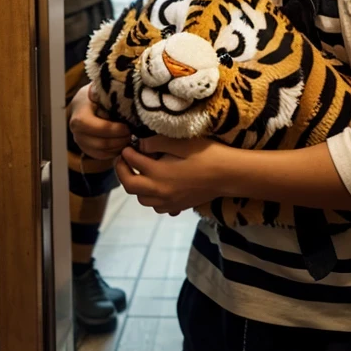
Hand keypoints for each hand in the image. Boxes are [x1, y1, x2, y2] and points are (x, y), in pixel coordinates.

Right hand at [69, 84, 130, 159]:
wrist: (83, 102)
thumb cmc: (95, 95)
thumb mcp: (101, 92)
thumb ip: (111, 99)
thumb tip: (129, 106)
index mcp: (80, 117)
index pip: (99, 128)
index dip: (115, 130)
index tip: (127, 127)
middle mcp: (76, 132)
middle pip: (101, 143)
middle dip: (119, 140)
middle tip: (131, 134)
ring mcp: (80, 142)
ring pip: (102, 152)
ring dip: (118, 147)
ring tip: (129, 138)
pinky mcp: (86, 149)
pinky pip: (101, 156)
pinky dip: (114, 152)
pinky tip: (122, 144)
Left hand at [115, 135, 230, 214]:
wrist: (229, 175)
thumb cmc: (207, 154)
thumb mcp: (181, 143)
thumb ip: (157, 143)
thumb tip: (139, 145)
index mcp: (158, 173)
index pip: (133, 162)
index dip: (126, 152)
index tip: (127, 145)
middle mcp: (159, 191)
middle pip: (130, 186)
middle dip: (122, 171)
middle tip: (122, 160)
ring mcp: (168, 202)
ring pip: (141, 199)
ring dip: (135, 186)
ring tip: (138, 173)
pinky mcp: (177, 207)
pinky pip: (156, 207)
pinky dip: (150, 198)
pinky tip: (156, 187)